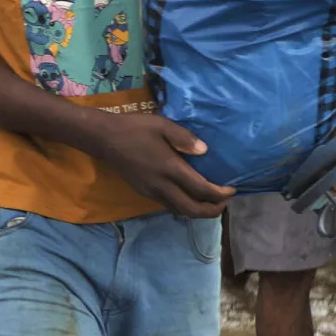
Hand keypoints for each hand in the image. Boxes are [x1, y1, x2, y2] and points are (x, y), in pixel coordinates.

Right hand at [93, 114, 235, 217]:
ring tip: (210, 201)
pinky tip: (188, 194)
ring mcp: (151, 191)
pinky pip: (169, 205)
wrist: (103, 139)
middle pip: (192, 210)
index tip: (232, 189)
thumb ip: (185, 138)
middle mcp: (161, 186)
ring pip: (180, 211)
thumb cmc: (133, 128)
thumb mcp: (161, 125)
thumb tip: (204, 150)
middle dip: (212, 210)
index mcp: (169, 169)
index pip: (201, 190)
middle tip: (224, 202)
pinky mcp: (143, 192)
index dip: (220, 194)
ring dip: (198, 210)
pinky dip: (184, 205)